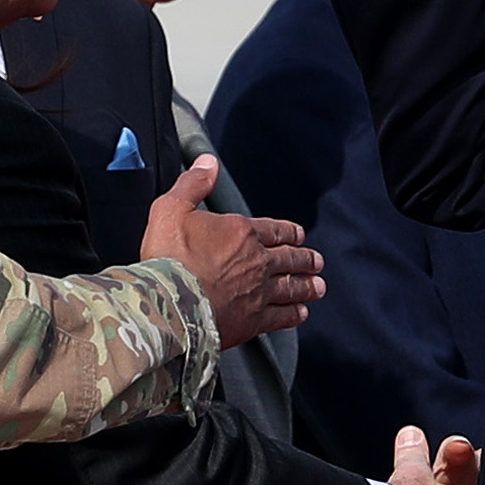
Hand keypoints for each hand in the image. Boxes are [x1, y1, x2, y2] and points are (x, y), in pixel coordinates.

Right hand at [141, 158, 323, 348]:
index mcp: (240, 233)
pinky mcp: (253, 321)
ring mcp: (258, 293)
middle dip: (305, 259)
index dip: (288, 232)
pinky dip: (294, 314)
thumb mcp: (171, 209)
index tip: (298, 235)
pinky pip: (282, 317)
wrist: (168, 304)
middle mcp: (256, 262)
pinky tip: (301, 313)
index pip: (274, 230)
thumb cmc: (167, 259)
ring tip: (317, 286)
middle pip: (289, 258)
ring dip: (306, 286)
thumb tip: (208, 164)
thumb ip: (193, 185)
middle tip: (317, 261)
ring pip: (291, 287)